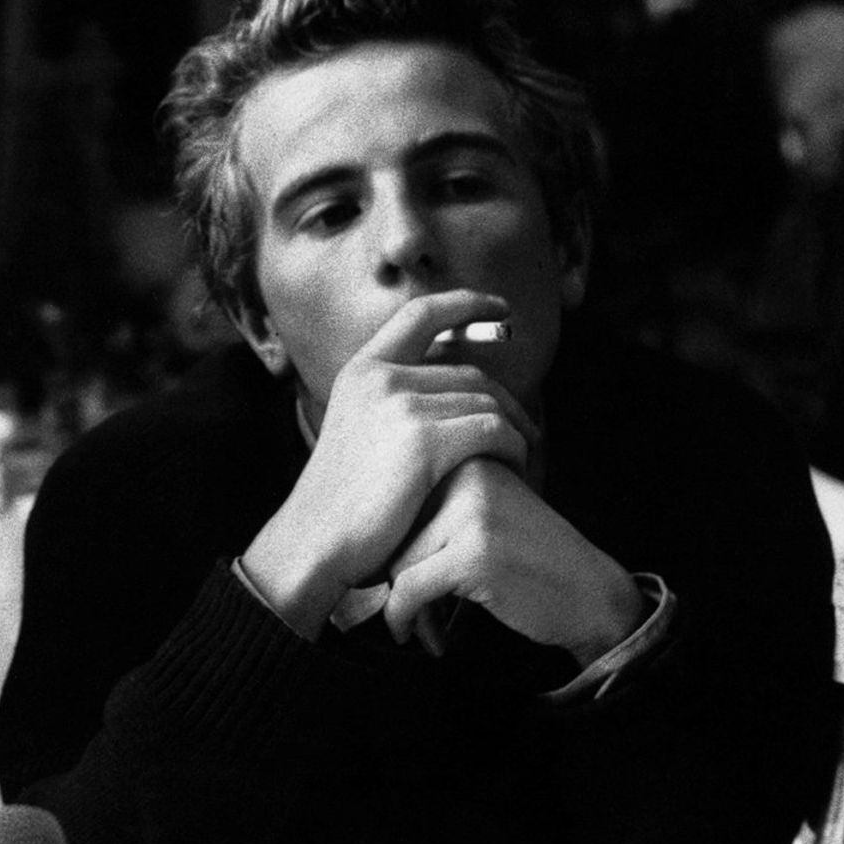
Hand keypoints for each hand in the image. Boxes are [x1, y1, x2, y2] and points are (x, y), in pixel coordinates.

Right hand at [242, 291, 537, 633]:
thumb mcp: (355, 432)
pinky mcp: (423, 440)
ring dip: (514, 429)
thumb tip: (448, 394)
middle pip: (468, 372)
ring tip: (523, 454)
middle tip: (527, 428)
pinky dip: (513, 446)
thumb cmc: (341, 501)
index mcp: (360, 371)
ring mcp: (401, 405)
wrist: (316, 540)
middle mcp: (380, 378)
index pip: (421, 314)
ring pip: (486, 402)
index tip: (502, 308)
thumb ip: (391, 404)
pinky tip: (515, 465)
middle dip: (507, 400)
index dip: (466, 303)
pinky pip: (493, 429)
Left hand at [379, 457, 644, 664]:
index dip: (392, 551)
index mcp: (466, 458)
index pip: (397, 503)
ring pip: (395, 562)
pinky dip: (408, 620)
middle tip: (413, 617)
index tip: (402, 587)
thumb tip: (358, 541)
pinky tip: (432, 642)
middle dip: (395, 582)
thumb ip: (429, 512)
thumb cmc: (528, 564)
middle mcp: (467, 475)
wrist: (592, 597)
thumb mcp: (480, 518)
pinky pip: (408, 589)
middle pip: (392, 532)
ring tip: (425, 630)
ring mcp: (472, 512)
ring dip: (404, 606)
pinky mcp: (473, 552)